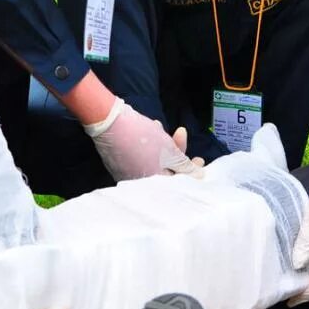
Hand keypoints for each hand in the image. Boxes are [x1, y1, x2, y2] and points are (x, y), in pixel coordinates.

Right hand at [84, 97, 200, 179]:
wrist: (109, 122)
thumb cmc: (142, 139)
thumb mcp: (170, 152)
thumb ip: (185, 167)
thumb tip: (199, 177)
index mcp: (152, 186)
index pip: (177, 184)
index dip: (190, 171)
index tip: (199, 159)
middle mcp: (138, 185)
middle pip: (165, 171)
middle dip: (176, 152)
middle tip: (181, 136)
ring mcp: (127, 174)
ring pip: (153, 161)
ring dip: (163, 143)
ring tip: (161, 127)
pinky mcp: (119, 163)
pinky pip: (141, 156)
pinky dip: (150, 143)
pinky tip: (151, 128)